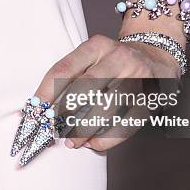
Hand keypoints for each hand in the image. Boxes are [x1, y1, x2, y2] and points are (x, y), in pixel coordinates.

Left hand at [34, 34, 180, 151]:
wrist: (157, 57)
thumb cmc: (114, 63)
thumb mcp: (93, 59)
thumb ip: (70, 79)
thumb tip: (42, 112)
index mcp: (97, 45)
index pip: (64, 69)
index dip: (45, 93)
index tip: (33, 113)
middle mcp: (118, 57)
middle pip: (84, 89)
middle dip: (65, 114)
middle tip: (55, 130)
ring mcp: (138, 77)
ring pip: (105, 108)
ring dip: (84, 130)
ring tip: (73, 142)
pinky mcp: (151, 98)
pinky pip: (125, 124)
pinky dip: (106, 139)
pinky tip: (94, 143)